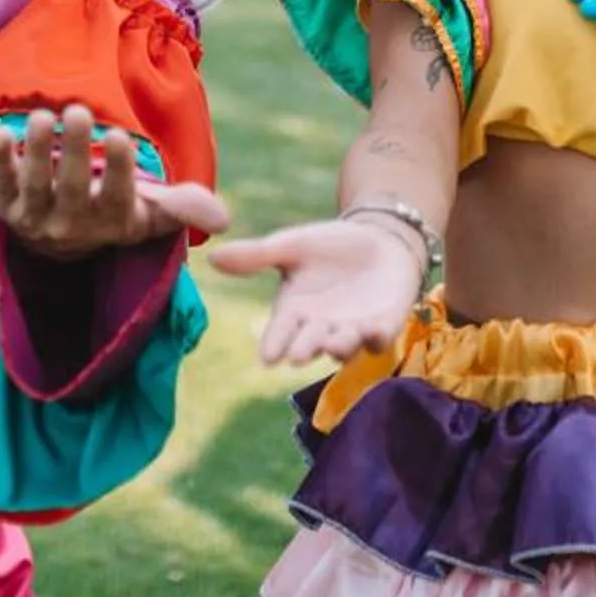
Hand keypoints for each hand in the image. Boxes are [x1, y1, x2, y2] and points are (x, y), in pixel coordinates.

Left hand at [0, 105, 230, 257]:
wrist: (60, 241)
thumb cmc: (115, 211)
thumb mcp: (151, 213)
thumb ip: (184, 209)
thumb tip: (222, 220)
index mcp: (111, 220)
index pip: (116, 196)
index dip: (118, 169)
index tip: (120, 137)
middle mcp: (70, 224)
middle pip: (71, 187)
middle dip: (74, 150)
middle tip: (78, 111)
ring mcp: (34, 215)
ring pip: (35, 183)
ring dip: (36, 150)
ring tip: (42, 116)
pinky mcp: (4, 203)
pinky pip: (0, 182)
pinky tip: (0, 133)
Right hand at [208, 217, 425, 367]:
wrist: (377, 239)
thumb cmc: (329, 246)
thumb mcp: (290, 246)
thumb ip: (255, 256)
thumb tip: (211, 257)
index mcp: (294, 311)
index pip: (281, 332)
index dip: (275, 343)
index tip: (267, 357)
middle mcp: (322, 327)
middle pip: (311, 343)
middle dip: (305, 348)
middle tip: (297, 355)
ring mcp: (353, 329)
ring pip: (345, 345)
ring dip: (340, 347)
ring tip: (332, 346)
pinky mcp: (384, 324)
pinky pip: (380, 336)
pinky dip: (377, 336)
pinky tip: (374, 332)